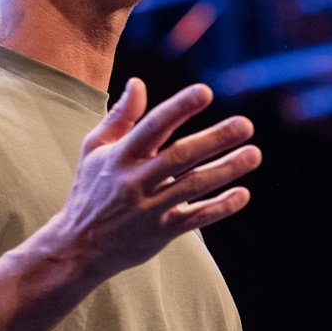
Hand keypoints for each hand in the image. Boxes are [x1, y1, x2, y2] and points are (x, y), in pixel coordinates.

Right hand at [53, 78, 261, 278]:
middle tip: (246, 125)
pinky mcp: (160, 233)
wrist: (77, 247)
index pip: (153, 126)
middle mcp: (135, 181)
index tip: (206, 92)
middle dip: (215, 139)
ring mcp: (148, 209)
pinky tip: (243, 195)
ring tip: (254, 154)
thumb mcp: (94, 149)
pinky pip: (194, 219)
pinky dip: (219, 208)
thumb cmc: (90, 190)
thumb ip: (120, 117)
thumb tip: (138, 83)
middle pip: (180, 156)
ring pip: (192, 186)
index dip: (180, 108)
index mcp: (120, 156)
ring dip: (226, 170)